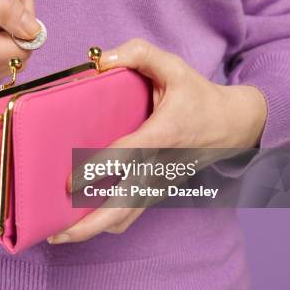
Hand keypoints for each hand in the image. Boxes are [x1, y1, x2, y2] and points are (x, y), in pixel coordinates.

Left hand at [48, 38, 267, 243]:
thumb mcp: (175, 67)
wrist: (233, 126)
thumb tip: (102, 57)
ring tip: (60, 236)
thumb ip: (140, 54)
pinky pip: (131, 215)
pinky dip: (108, 224)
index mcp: (162, 134)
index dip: (98, 170)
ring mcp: (159, 183)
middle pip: (124, 206)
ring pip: (126, 217)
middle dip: (89, 224)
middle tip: (57, 234)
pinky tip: (83, 225)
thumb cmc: (199, 97)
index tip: (69, 184)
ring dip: (94, 230)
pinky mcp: (157, 190)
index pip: (127, 156)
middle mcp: (159, 166)